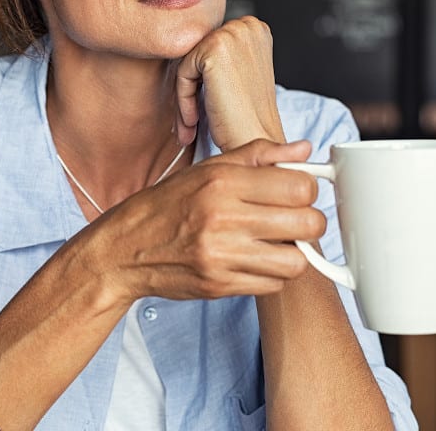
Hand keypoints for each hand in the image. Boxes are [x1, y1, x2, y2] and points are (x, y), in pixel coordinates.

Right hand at [95, 139, 324, 302]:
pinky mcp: (220, 285)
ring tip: (276, 242)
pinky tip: (255, 259)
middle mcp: (223, 217)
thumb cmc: (169, 204)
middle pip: (306, 223)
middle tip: (294, 218)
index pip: (299, 186)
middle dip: (309, 220)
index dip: (307, 189)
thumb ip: (259, 155)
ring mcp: (221, 255)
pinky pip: (273, 285)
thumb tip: (304, 150)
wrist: (126, 247)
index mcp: (222, 181)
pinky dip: (272, 274)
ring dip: (293, 252)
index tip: (297, 192)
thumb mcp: (209, 168)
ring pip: (296, 260)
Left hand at [175, 16, 283, 150]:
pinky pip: (183, 73)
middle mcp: (247, 25)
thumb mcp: (239, 73)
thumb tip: (186, 46)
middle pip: (198, 53)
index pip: (210, 46)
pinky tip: (194, 121)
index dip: (204, 80)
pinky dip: (184, 100)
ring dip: (186, 97)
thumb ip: (221, 54)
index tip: (204, 106)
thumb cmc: (247, 116)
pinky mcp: (215, 48)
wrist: (256, 141)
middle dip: (193, 88)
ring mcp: (232, 34)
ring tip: (192, 124)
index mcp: (255, 28)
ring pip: (188, 63)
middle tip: (193, 121)